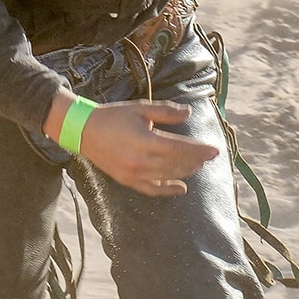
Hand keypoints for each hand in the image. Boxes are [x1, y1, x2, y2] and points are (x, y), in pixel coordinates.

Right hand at [45, 91, 217, 196]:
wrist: (83, 131)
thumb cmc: (112, 117)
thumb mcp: (140, 108)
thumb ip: (166, 111)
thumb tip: (188, 113)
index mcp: (146, 140)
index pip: (181, 148)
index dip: (200, 150)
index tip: (215, 150)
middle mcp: (142, 160)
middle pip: (178, 164)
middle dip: (196, 160)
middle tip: (207, 156)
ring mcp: (134, 173)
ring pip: (168, 176)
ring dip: (186, 171)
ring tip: (197, 166)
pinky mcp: (128, 180)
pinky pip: (153, 189)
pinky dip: (168, 189)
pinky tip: (181, 188)